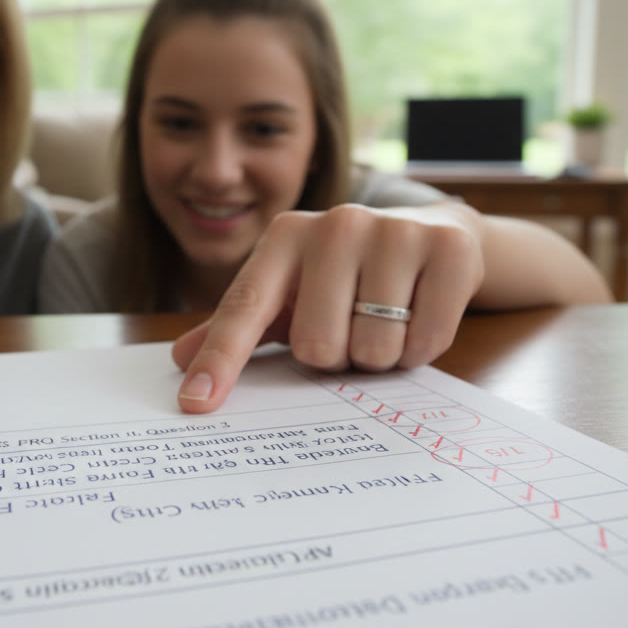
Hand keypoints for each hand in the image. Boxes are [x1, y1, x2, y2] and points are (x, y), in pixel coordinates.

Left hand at [170, 203, 484, 412]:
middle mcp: (335, 224)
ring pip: (373, 349)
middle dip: (337, 356)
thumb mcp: (290, 290)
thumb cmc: (346, 274)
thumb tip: (180, 359)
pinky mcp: (446, 249)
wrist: (434, 234)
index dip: (221, 360)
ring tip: (388, 318)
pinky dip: (421, 348)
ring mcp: (394, 232)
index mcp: (285, 236)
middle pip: (317, 347)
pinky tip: (421, 312)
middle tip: (351, 327)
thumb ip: (237, 325)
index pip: (245, 309)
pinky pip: (423, 342)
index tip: (196, 403)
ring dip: (381, 354)